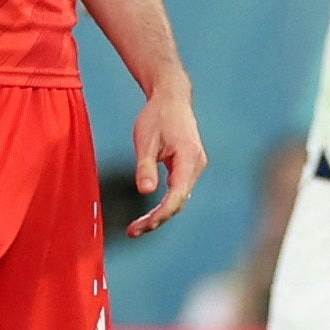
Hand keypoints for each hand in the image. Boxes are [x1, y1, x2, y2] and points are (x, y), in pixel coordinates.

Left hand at [126, 70, 205, 236]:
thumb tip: (146, 192)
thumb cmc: (157, 116)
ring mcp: (195, 167)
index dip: (161, 214)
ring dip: (161, 214)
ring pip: (180, 199)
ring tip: (137, 227)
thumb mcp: (145, 140)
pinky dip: (165, 203)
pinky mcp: (190, 167)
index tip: (143, 226)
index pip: (177, 195)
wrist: (172, 98)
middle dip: (157, 219)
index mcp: (188, 158)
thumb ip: (146, 166)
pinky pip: (179, 191)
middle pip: (179, 201)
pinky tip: (149, 214)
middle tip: (133, 231)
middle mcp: (197, 165)